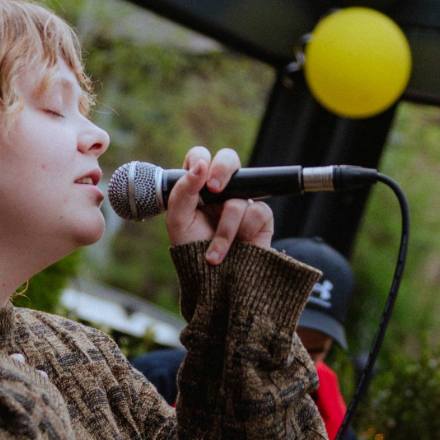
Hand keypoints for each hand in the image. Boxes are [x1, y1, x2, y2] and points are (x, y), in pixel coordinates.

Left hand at [165, 146, 274, 263]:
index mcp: (197, 188)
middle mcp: (221, 191)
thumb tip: (200, 165)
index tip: (198, 173)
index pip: (200, 157)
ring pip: (239, 197)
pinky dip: (242, 232)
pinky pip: (256, 212)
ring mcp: (242, 202)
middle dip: (223, 168)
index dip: (200, 159)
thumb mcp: (179, 221)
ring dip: (225, 227)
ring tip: (216, 249)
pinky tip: (237, 247)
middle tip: (215, 188)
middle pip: (229, 158)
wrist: (216, 282)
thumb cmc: (193, 251)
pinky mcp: (261, 218)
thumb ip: (182, 191)